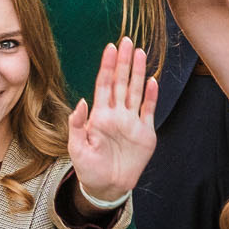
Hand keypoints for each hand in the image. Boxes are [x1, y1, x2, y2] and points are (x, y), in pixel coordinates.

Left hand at [66, 36, 159, 197]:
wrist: (108, 187)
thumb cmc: (89, 168)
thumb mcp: (77, 148)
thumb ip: (78, 125)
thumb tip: (82, 102)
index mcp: (100, 116)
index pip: (104, 85)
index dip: (107, 66)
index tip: (110, 48)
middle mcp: (117, 114)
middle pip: (122, 82)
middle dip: (124, 61)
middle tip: (127, 40)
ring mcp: (132, 122)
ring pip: (136, 91)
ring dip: (138, 72)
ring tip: (140, 53)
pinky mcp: (145, 133)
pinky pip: (149, 110)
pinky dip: (151, 96)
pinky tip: (152, 81)